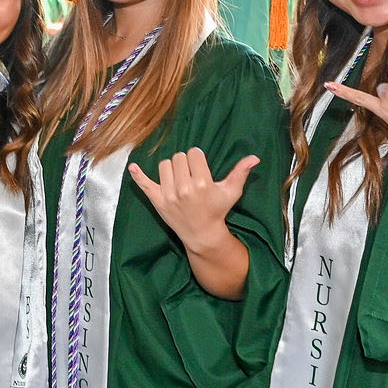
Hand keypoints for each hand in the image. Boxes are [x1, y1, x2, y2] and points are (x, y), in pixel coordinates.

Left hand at [128, 148, 258, 251]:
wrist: (202, 234)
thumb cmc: (217, 210)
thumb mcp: (231, 192)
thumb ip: (241, 172)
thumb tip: (255, 157)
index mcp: (201, 183)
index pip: (194, 154)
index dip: (198, 159)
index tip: (200, 168)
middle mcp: (183, 188)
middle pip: (178, 157)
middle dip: (185, 163)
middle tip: (191, 175)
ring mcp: (168, 195)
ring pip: (164, 165)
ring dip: (171, 169)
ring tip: (179, 179)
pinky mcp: (157, 201)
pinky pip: (144, 184)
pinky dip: (138, 175)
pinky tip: (133, 167)